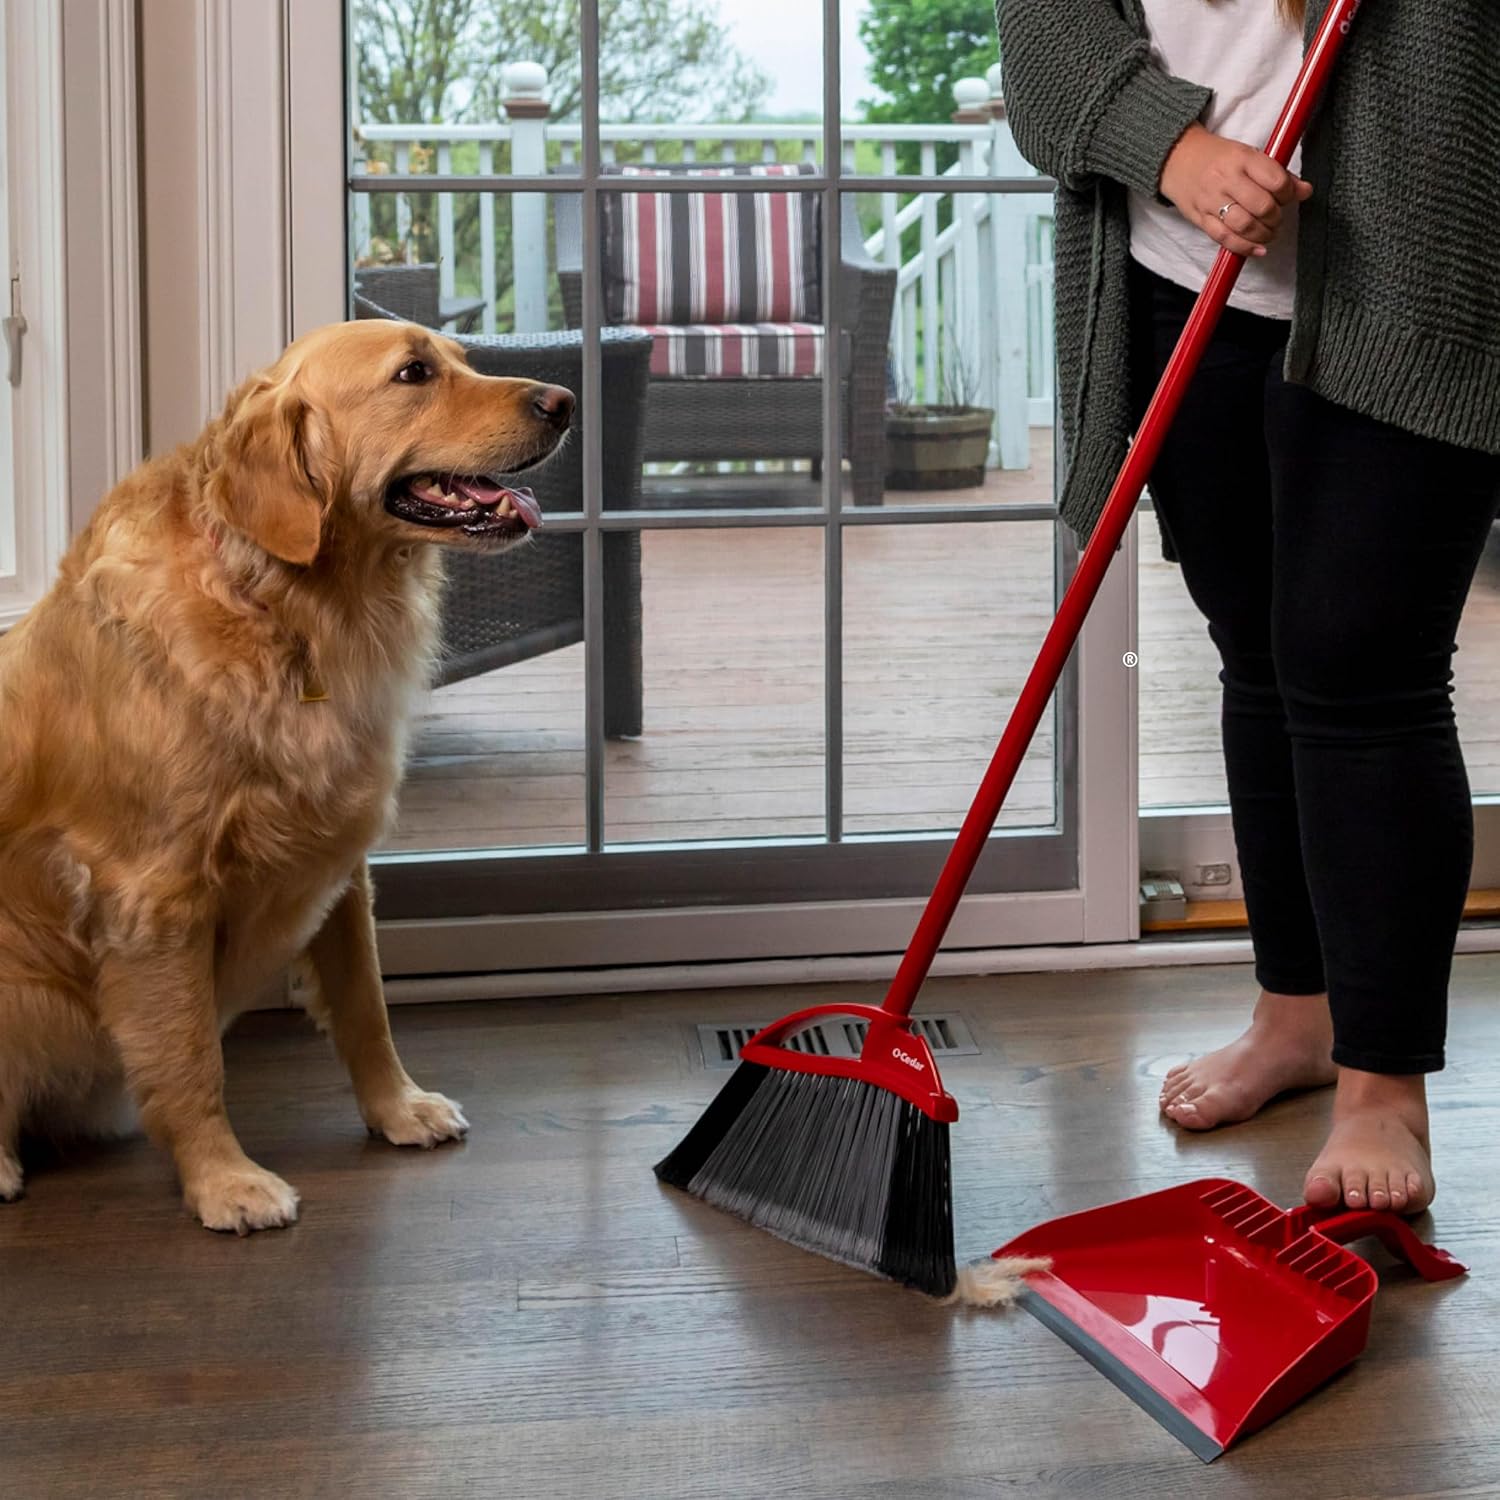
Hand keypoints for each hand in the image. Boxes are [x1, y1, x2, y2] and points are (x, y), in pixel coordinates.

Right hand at [1160, 123, 1313, 257]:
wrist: (1178, 158)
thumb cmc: (1218, 157)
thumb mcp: (1249, 155)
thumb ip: (1277, 173)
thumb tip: (1305, 190)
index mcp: (1242, 158)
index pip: (1275, 180)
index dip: (1288, 194)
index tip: (1287, 197)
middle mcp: (1226, 179)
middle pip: (1262, 206)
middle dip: (1276, 218)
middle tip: (1276, 218)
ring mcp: (1211, 200)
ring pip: (1244, 225)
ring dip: (1263, 234)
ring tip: (1268, 233)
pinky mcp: (1201, 219)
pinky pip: (1225, 239)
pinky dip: (1244, 248)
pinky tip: (1257, 249)